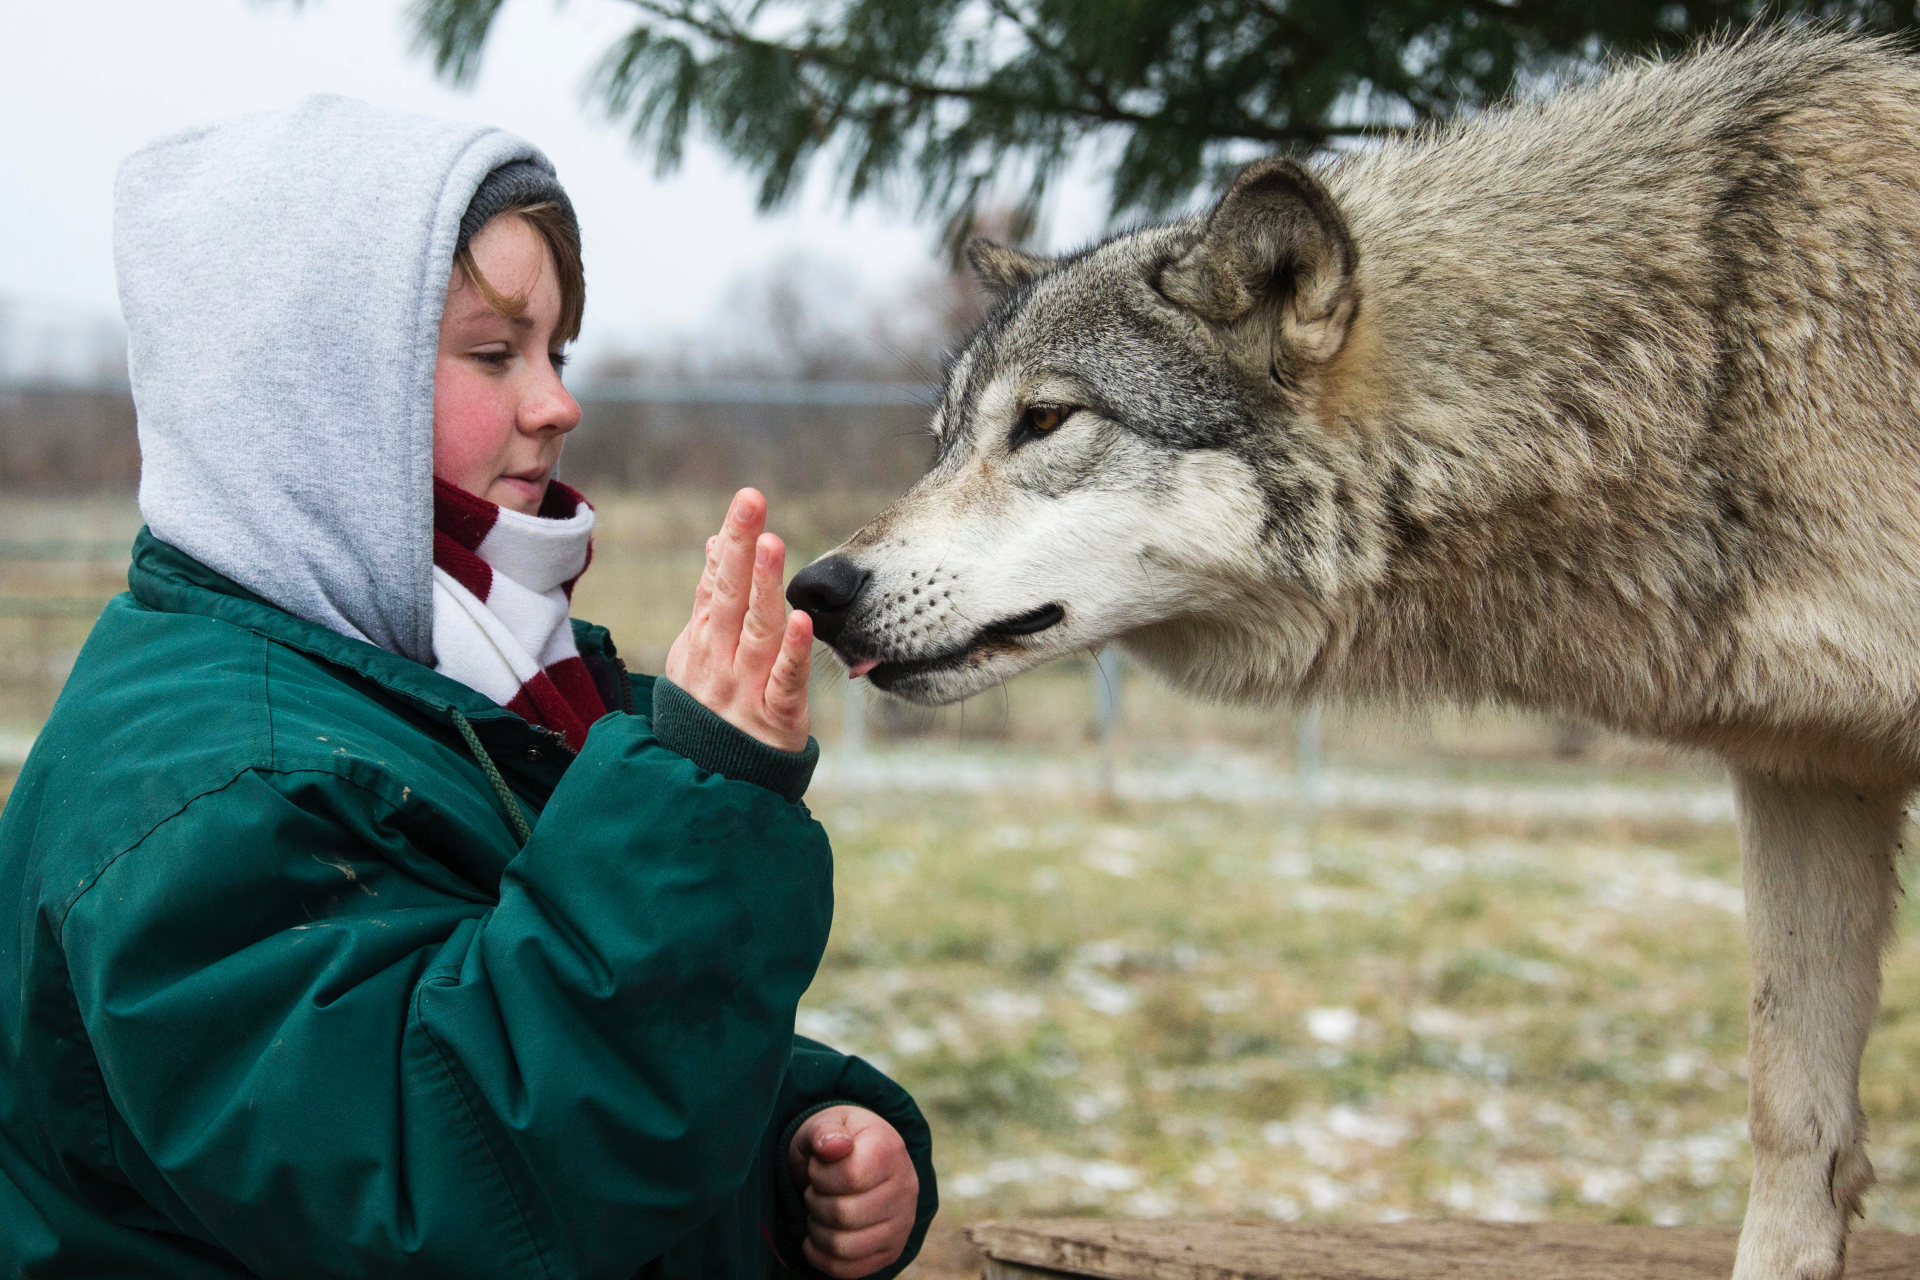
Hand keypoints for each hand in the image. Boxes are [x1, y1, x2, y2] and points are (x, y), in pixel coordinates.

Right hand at [665, 488, 812, 752]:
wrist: (711, 783)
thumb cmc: (711, 709)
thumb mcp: (699, 652)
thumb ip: (710, 599)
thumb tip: (719, 542)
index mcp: (703, 639)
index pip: (717, 581)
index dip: (733, 540)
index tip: (747, 500)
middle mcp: (719, 658)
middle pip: (730, 595)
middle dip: (743, 547)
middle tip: (753, 503)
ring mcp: (745, 688)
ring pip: (755, 630)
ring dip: (764, 587)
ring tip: (774, 545)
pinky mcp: (774, 718)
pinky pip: (783, 681)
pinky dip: (791, 652)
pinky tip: (801, 621)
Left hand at [787, 1106, 918, 1278]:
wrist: (862, 1157)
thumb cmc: (839, 1140)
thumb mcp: (828, 1123)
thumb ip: (825, 1131)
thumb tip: (832, 1146)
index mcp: (890, 1151)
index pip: (850, 1177)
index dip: (820, 1175)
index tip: (818, 1165)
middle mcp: (905, 1189)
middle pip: (844, 1215)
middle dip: (815, 1202)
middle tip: (815, 1189)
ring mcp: (902, 1224)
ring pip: (844, 1246)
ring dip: (817, 1230)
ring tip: (818, 1211)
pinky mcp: (891, 1250)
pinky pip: (849, 1270)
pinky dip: (821, 1257)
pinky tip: (815, 1238)